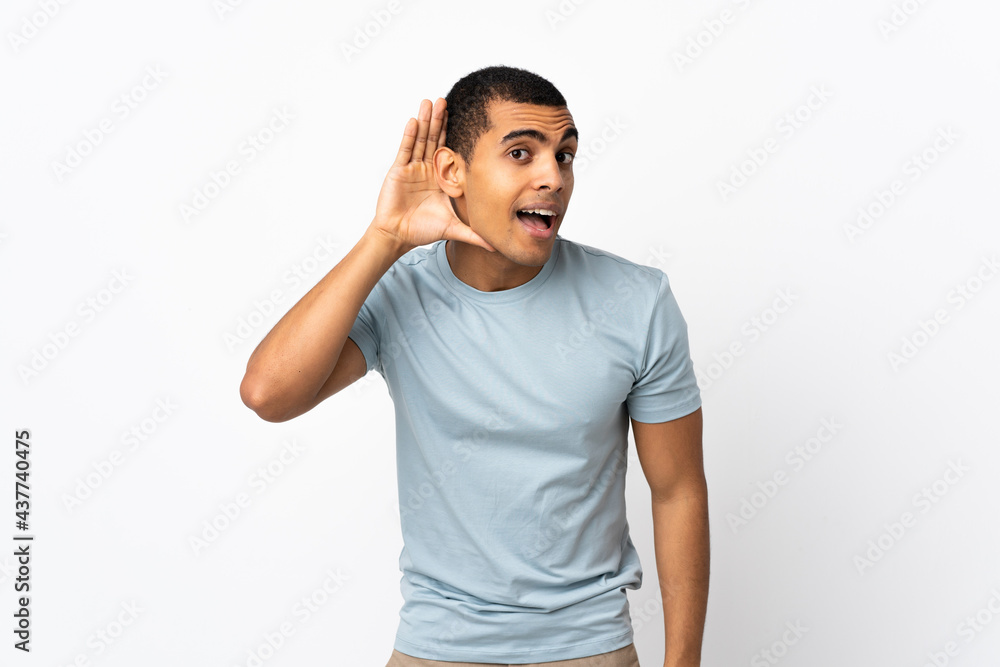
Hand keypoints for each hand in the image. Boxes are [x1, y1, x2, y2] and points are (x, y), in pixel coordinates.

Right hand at [371, 98, 494, 252]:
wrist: (398, 235)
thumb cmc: (422, 230)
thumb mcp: (453, 228)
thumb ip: (474, 235)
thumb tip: (496, 246)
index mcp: (440, 178)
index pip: (449, 151)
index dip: (454, 134)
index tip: (464, 117)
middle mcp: (426, 169)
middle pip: (434, 139)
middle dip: (440, 120)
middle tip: (446, 100)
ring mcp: (412, 167)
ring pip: (420, 140)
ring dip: (425, 121)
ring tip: (430, 102)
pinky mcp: (398, 170)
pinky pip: (405, 149)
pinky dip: (410, 135)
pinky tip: (415, 120)